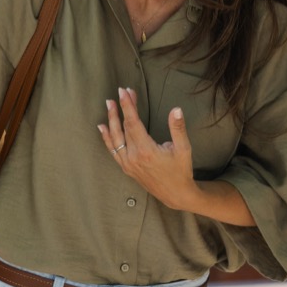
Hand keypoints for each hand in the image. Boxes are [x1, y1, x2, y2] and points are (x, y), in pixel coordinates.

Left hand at [98, 87, 194, 210]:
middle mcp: (133, 157)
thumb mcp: (184, 149)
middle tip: (121, 92)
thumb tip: (176, 109)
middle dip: (123, 108)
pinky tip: (102, 127)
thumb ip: (178, 129)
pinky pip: (113, 150)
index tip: (124, 92)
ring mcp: (127, 163)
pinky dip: (107, 138)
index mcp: (146, 151)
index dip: (128, 106)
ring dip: (111, 120)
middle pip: (124, 127)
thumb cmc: (181, 171)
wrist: (175, 194)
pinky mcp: (126, 167)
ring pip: (115, 138)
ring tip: (109, 104)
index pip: (133, 123)